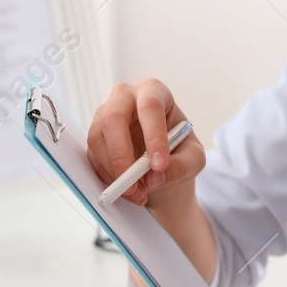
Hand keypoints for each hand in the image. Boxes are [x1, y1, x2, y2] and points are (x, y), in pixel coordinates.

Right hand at [87, 79, 205, 209]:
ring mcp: (105, 114)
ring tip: (138, 193)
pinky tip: (128, 190)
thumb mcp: (193, 160)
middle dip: (122, 155)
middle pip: (114, 117)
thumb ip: (180, 166)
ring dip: (114, 172)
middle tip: (135, 184)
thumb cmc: (180, 152)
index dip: (153, 136)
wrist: (162, 165)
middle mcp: (125, 97)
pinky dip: (108, 177)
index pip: (151, 106)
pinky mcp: (95, 136)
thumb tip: (154, 177)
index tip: (159, 165)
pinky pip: (93, 156)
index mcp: (155, 92)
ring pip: (98, 139)